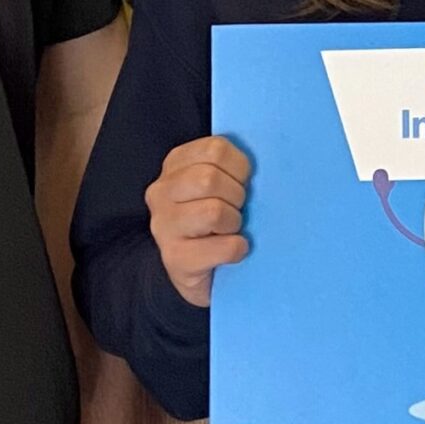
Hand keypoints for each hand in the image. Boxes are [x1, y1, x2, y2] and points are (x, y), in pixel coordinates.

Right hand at [145, 135, 250, 306]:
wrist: (201, 274)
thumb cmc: (217, 222)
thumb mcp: (218, 184)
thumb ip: (229, 167)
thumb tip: (263, 163)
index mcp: (175, 165)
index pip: (216, 149)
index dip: (240, 167)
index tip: (241, 183)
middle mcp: (161, 192)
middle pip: (210, 178)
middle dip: (236, 196)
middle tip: (237, 210)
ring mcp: (164, 226)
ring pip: (213, 211)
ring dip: (234, 222)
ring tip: (230, 230)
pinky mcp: (175, 258)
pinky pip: (224, 247)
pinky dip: (238, 249)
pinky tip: (233, 250)